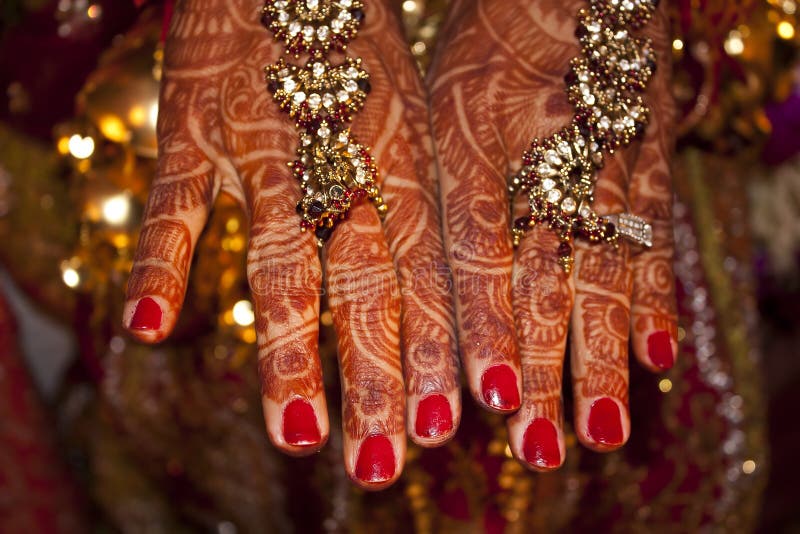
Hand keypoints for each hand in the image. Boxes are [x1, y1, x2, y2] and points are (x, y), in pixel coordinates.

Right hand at [122, 0, 457, 488]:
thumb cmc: (360, 46)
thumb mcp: (412, 113)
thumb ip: (418, 202)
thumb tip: (441, 295)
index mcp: (405, 154)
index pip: (429, 267)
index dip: (440, 343)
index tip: (449, 421)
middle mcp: (344, 158)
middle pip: (367, 283)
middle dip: (378, 375)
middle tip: (384, 461)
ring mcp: (267, 145)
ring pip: (283, 260)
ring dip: (291, 351)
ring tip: (298, 436)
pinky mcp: (193, 126)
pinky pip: (174, 200)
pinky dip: (160, 260)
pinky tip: (147, 326)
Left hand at [428, 0, 676, 468]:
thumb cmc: (482, 44)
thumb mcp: (429, 100)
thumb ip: (414, 189)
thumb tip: (377, 269)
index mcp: (471, 148)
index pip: (475, 252)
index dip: (482, 327)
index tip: (483, 400)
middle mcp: (541, 164)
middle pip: (542, 282)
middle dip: (538, 370)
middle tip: (535, 449)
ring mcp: (602, 166)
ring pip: (601, 276)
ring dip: (600, 357)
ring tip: (600, 431)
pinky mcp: (645, 163)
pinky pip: (653, 239)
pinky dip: (656, 303)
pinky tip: (659, 360)